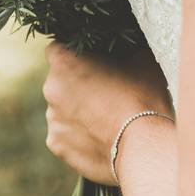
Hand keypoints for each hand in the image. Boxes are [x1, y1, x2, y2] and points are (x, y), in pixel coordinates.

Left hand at [43, 44, 172, 184]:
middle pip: (59, 81)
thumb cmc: (143, 98)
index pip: (57, 49)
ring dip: (77, 111)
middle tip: (104, 91)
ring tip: (105, 119)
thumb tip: (132, 48)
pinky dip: (78, 136)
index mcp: (65, 63)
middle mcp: (51, 89)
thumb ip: (128, 51)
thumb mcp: (142, 61)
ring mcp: (52, 120)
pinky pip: (65, 136)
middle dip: (76, 84)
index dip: (73, 54)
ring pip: (62, 110)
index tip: (90, 61)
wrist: (143, 147)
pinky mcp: (57, 146)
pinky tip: (100, 139)